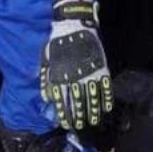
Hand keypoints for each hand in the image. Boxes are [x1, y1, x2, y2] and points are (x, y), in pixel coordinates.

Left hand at [40, 0, 112, 130]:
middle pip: (78, 102)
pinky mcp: (101, 68)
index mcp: (61, 77)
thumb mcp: (46, 60)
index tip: (66, 124)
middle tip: (79, 125)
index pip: (62, 101)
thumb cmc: (57, 42)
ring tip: (92, 121)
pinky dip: (107, 98)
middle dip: (78, 116)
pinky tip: (107, 108)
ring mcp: (89, 74)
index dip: (64, 114)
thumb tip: (46, 98)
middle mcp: (75, 78)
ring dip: (92, 111)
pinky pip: (105, 87)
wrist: (73, 26)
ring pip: (92, 98)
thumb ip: (46, 79)